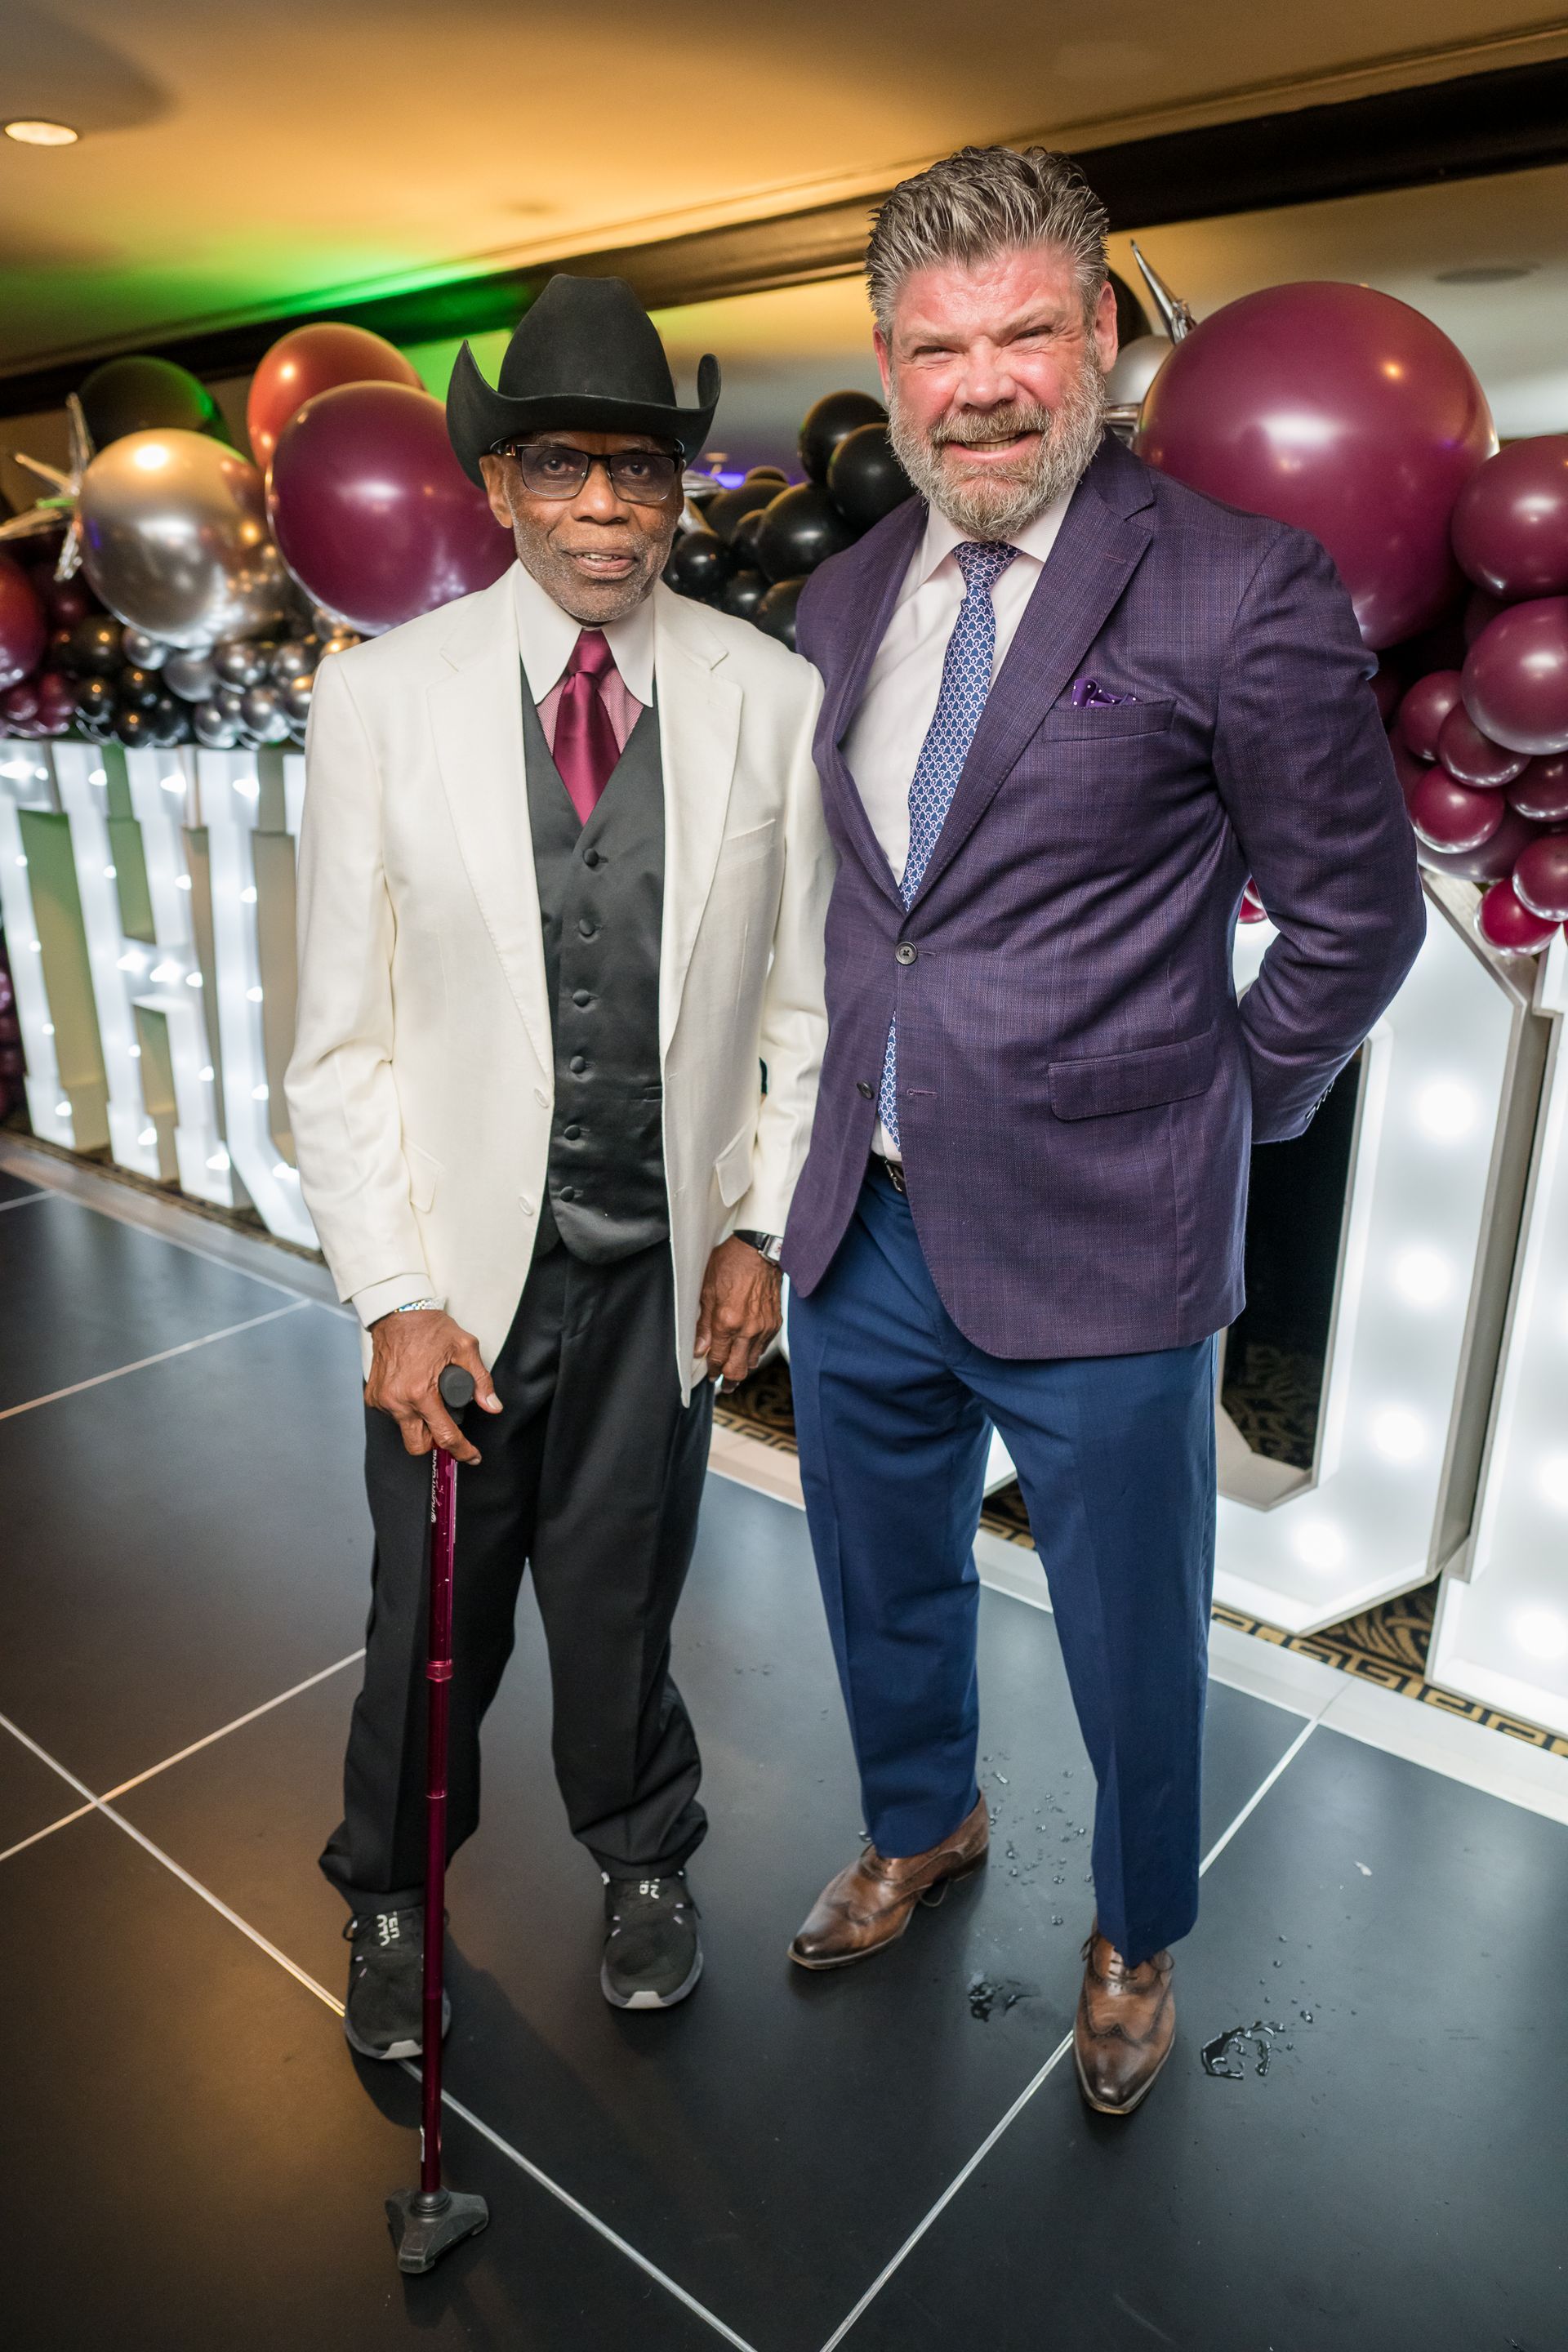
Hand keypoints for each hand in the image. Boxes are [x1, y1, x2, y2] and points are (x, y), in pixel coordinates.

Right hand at [364, 1309, 500, 1463]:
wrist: (397, 1313)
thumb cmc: (430, 1328)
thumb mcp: (465, 1349)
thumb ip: (481, 1381)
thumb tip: (492, 1406)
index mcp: (421, 1392)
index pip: (444, 1436)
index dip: (462, 1450)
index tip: (472, 1456)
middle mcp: (398, 1401)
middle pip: (417, 1445)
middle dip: (435, 1442)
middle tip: (446, 1424)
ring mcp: (383, 1400)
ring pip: (404, 1430)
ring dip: (420, 1424)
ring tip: (430, 1399)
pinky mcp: (373, 1396)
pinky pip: (392, 1416)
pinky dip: (405, 1412)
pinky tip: (414, 1393)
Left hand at [695, 1238, 781, 1385]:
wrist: (758, 1250)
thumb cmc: (730, 1264)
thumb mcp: (706, 1290)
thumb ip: (703, 1324)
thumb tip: (699, 1349)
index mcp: (727, 1321)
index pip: (718, 1359)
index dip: (712, 1371)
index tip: (709, 1374)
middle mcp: (748, 1329)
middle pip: (738, 1371)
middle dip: (728, 1380)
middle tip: (722, 1382)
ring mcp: (764, 1327)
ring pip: (753, 1362)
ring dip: (742, 1366)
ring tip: (733, 1365)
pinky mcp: (775, 1323)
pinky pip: (764, 1347)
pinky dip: (754, 1352)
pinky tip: (746, 1347)